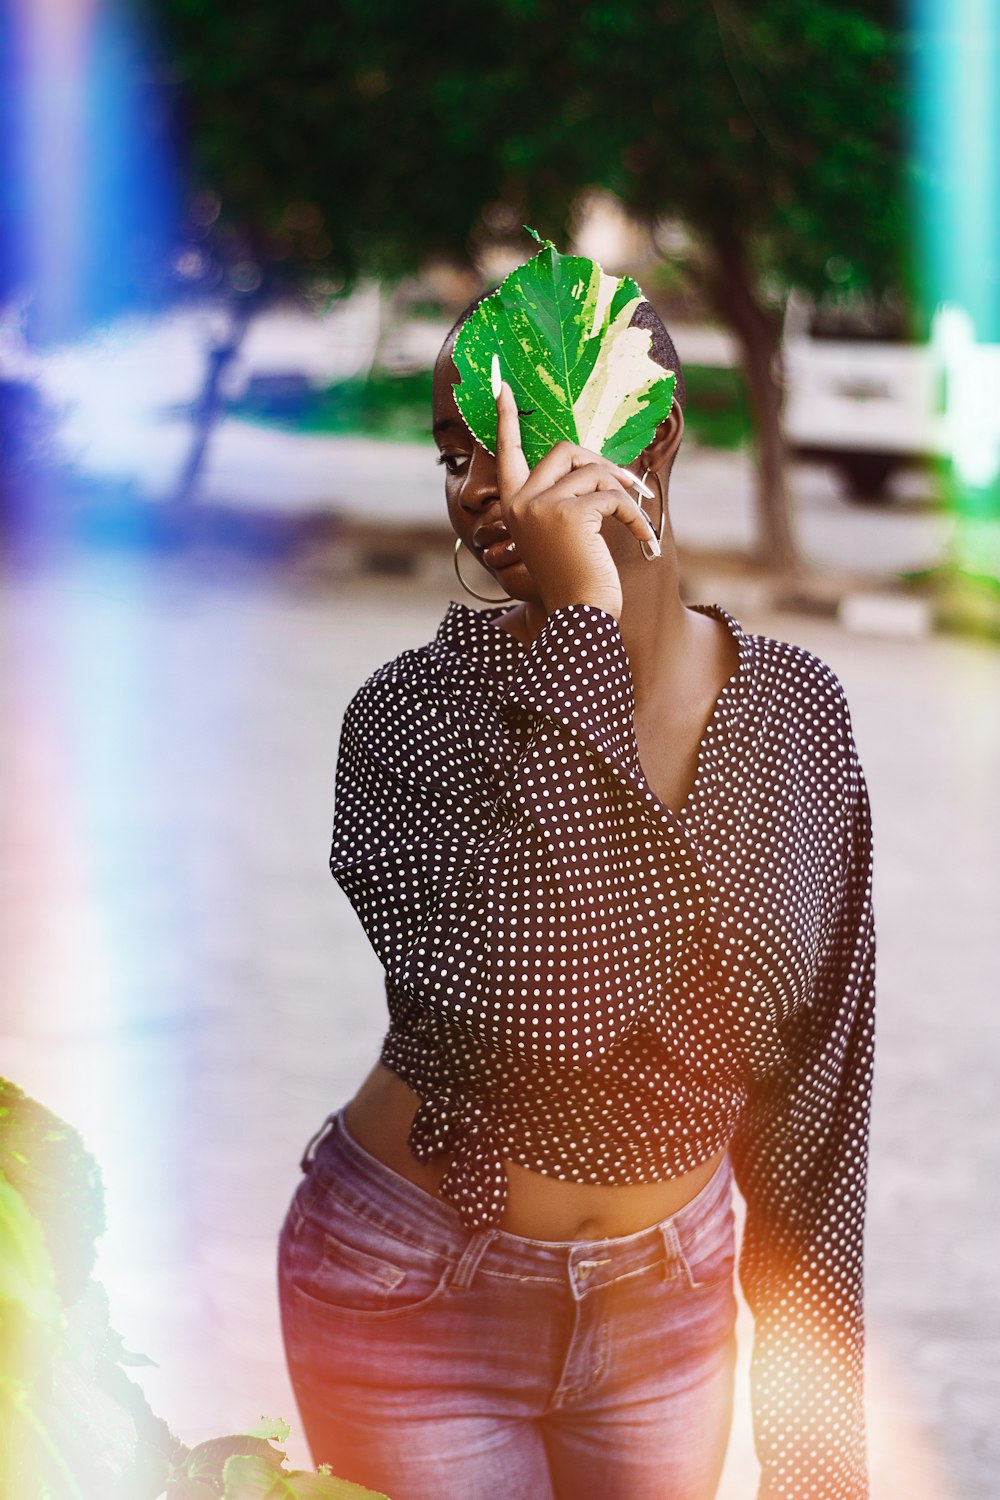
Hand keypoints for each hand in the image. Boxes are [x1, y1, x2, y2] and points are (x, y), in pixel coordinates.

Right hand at [494, 374, 659, 622]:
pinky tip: (642, 537)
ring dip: (623, 493)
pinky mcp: (568, 514)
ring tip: (636, 521)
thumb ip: (568, 499)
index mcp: (514, 506)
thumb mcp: (566, 534)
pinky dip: (634, 514)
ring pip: (594, 471)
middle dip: (602, 464)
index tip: (501, 385)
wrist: (580, 619)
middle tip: (628, 490)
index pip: (508, 452)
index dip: (507, 418)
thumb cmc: (578, 581)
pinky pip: (612, 496)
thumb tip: (597, 464)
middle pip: (566, 450)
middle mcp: (520, 502)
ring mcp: (541, 507)